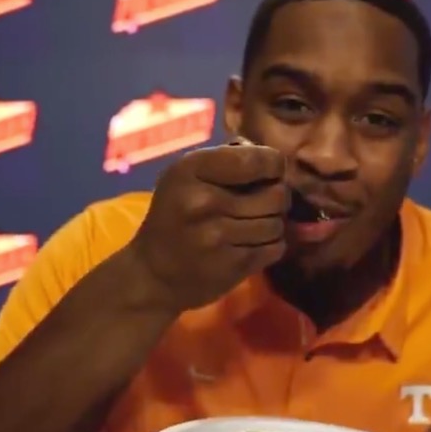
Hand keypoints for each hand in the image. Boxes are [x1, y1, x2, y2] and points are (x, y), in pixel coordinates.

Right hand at [129, 142, 288, 310]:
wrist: (153, 273)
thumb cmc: (175, 215)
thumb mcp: (186, 175)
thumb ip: (227, 158)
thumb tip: (272, 158)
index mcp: (190, 170)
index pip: (256, 159)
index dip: (273, 164)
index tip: (269, 172)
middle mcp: (204, 201)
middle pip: (276, 194)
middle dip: (276, 197)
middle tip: (263, 202)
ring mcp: (217, 236)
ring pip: (277, 224)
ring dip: (272, 224)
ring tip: (254, 225)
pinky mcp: (231, 266)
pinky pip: (276, 248)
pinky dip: (271, 245)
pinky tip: (252, 243)